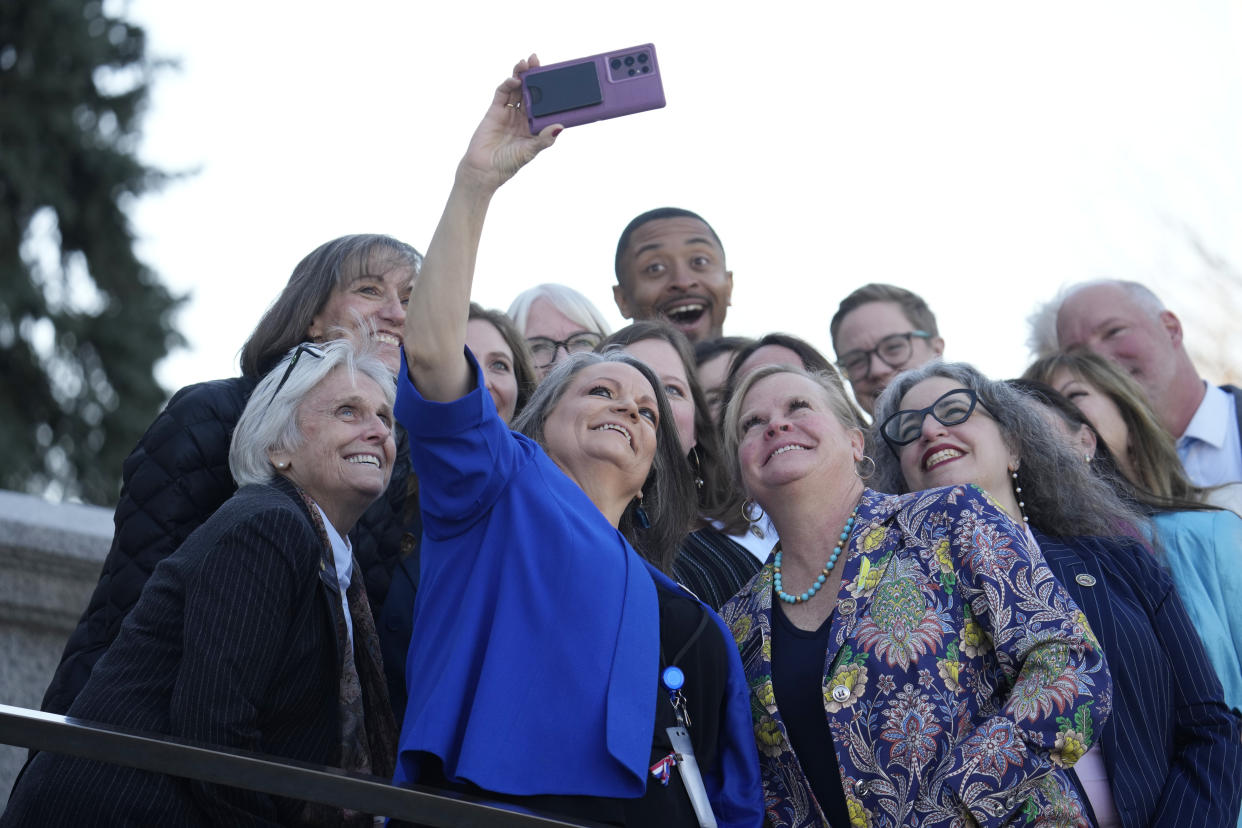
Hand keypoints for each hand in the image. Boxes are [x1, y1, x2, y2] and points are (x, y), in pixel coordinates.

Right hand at [458, 55, 560, 189]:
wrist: (483, 170)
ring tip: (525, 63)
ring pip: (516, 88)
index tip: (555, 76)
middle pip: (530, 91)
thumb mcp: (530, 151)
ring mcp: (509, 112)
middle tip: (537, 60)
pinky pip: (502, 93)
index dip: (549, 89)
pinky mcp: (495, 110)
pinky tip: (514, 79)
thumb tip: (560, 127)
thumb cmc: (508, 164)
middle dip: (534, 75)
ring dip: (521, 75)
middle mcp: (523, 117)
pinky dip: (508, 84)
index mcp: (534, 126)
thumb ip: (544, 139)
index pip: (544, 103)